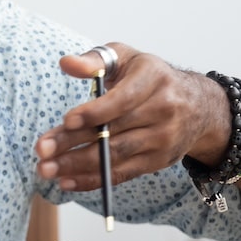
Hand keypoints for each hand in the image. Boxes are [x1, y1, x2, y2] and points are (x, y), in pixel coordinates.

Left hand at [34, 43, 228, 190]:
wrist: (199, 105)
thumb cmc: (149, 78)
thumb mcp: (126, 59)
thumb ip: (95, 60)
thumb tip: (66, 63)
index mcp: (153, 79)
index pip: (122, 100)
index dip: (94, 112)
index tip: (66, 121)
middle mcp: (163, 110)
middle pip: (112, 131)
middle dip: (73, 143)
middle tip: (41, 151)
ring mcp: (163, 139)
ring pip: (115, 156)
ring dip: (77, 165)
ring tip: (46, 169)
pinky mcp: (158, 161)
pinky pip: (122, 174)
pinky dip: (93, 180)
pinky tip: (67, 182)